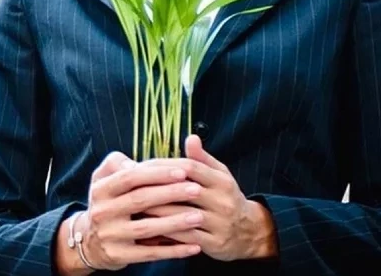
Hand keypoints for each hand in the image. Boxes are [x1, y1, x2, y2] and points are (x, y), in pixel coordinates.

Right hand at [67, 151, 202, 271]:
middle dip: (171, 193)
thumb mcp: (103, 179)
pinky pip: (149, 254)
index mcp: (100, 189)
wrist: (89, 241)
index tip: (182, 171)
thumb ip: (118, 164)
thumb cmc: (106, 203)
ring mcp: (109, 235)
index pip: (130, 177)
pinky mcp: (118, 255)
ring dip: (175, 222)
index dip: (156, 174)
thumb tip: (137, 163)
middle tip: (196, 189)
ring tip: (199, 217)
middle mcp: (102, 211)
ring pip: (146, 228)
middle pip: (140, 200)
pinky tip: (193, 246)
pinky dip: (173, 251)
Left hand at [143, 135, 278, 261]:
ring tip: (132, 205)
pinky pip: (184, 237)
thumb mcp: (219, 175)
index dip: (163, 166)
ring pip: (181, 214)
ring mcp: (219, 223)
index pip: (189, 168)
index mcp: (222, 181)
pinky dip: (164, 231)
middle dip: (154, 187)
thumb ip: (202, 158)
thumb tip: (190, 137)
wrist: (249, 232)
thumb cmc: (225, 197)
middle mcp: (222, 201)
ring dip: (154, 209)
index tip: (141, 165)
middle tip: (130, 185)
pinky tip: (146, 226)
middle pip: (183, 190)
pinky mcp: (214, 243)